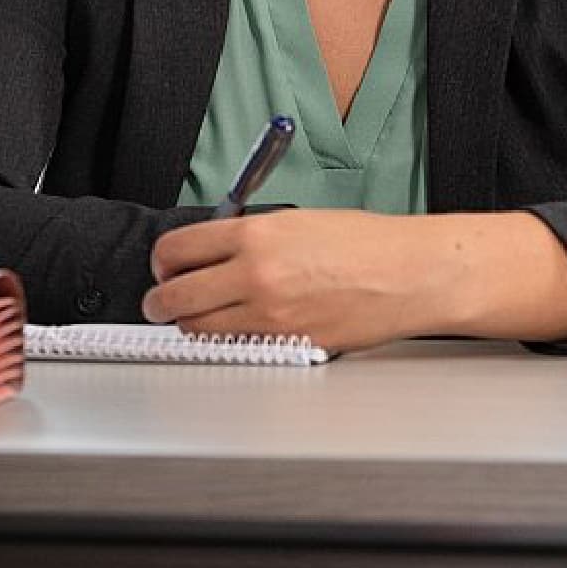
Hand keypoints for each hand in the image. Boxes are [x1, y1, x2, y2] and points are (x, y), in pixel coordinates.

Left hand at [144, 209, 427, 351]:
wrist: (408, 273)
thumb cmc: (365, 244)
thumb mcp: (297, 221)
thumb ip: (249, 236)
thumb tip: (212, 251)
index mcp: (256, 234)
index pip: (178, 248)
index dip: (162, 261)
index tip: (163, 266)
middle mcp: (256, 274)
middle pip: (176, 295)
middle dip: (159, 299)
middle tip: (158, 300)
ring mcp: (270, 315)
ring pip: (198, 328)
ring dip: (187, 323)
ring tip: (191, 317)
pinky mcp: (287, 344)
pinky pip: (236, 346)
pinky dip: (225, 341)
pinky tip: (231, 330)